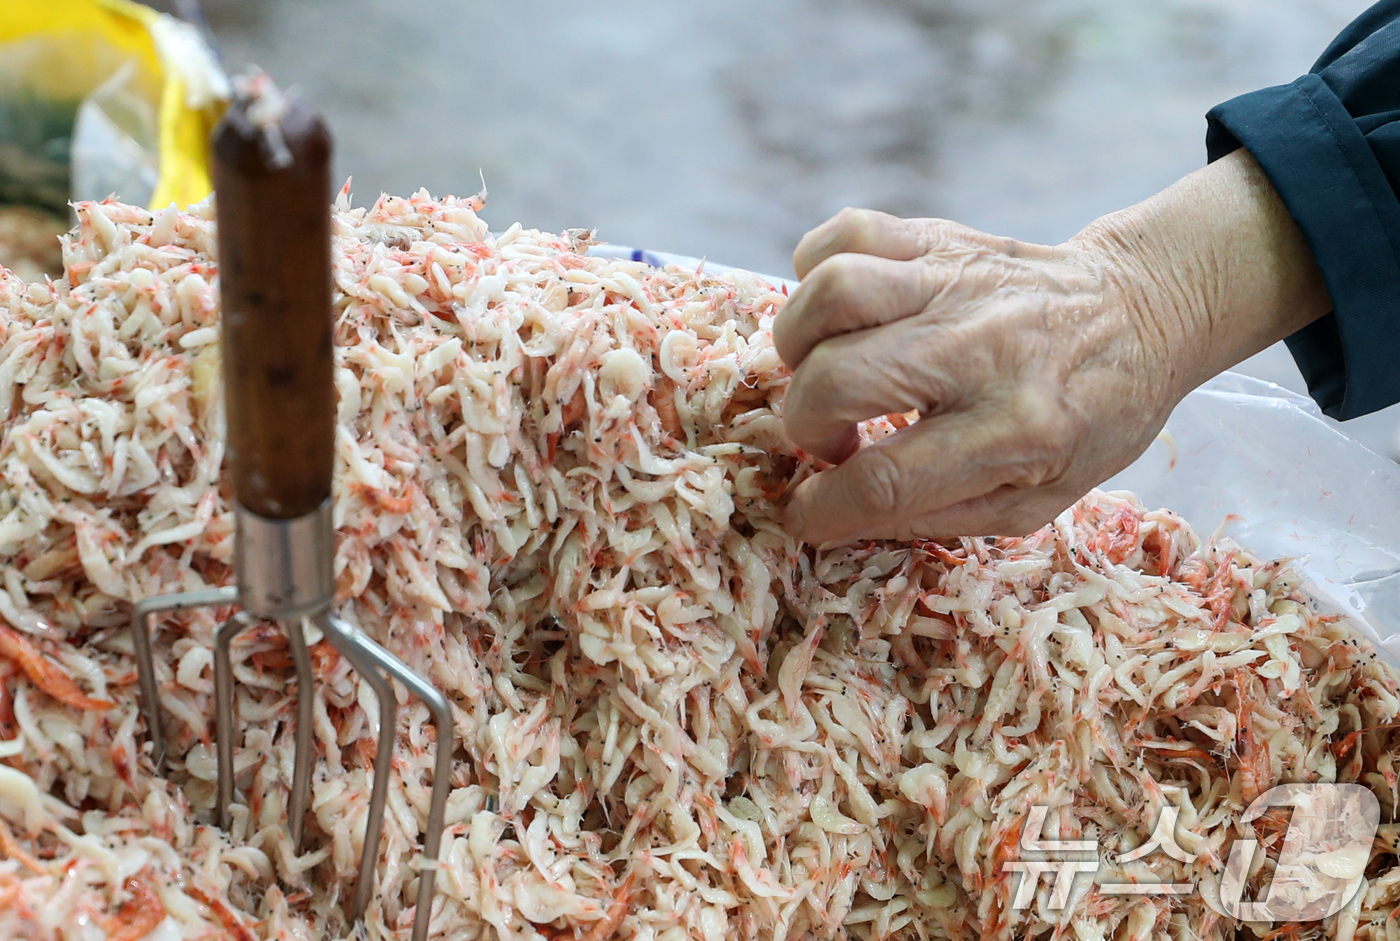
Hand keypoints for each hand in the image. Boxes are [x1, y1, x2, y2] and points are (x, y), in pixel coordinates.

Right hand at [775, 149, 1330, 543]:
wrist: (1145, 310)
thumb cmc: (1089, 420)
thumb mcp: (1036, 500)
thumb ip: (934, 514)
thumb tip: (833, 517)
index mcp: (1018, 430)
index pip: (885, 480)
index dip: (822, 509)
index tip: (803, 513)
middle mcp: (982, 348)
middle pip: (839, 381)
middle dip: (805, 425)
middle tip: (831, 438)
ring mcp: (958, 282)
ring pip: (833, 293)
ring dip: (798, 343)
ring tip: (819, 369)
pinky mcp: (941, 236)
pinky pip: (846, 232)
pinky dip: (814, 268)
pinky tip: (835, 313)